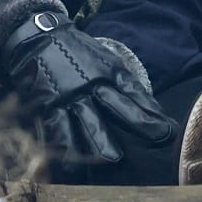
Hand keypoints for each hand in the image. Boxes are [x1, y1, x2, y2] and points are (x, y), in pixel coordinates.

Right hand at [0, 9, 175, 165]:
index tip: (164, 134)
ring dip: (92, 145)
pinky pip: (55, 129)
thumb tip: (157, 116)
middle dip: (123, 132)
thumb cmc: (80, 54)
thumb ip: (129, 88)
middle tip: (128, 156)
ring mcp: (66, 96)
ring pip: (81, 124)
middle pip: (107, 113)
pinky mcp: (46, 105)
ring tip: (103, 163)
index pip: (133, 96)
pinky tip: (70, 165)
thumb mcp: (108, 63)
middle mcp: (88, 85)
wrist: (37, 37)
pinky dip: (63, 147)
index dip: (148, 117)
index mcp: (108, 73)